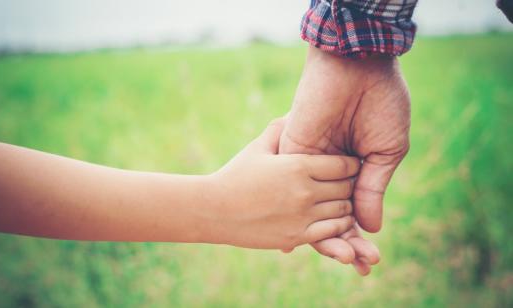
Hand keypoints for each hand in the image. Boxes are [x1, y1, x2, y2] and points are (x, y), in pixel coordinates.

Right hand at [204, 119, 359, 249]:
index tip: (350, 166)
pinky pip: (332, 231)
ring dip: (346, 206)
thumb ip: (278, 130)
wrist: (213, 210)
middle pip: (347, 187)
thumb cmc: (234, 176)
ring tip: (340, 202)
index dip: (351, 165)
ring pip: (343, 211)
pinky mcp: (296, 237)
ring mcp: (302, 216)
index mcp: (297, 166)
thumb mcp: (257, 148)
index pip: (344, 165)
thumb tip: (292, 114)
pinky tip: (333, 220)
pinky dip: (338, 225)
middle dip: (350, 185)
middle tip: (348, 184)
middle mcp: (304, 191)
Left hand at [280, 46, 409, 271]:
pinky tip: (298, 242)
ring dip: (326, 236)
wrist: (357, 66)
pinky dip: (296, 212)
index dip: (361, 235)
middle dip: (347, 242)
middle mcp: (328, 169)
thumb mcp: (385, 151)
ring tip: (344, 261)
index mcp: (353, 167)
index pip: (353, 209)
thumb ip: (372, 188)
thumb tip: (370, 227)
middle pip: (332, 214)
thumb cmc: (380, 102)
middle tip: (362, 267)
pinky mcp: (292, 153)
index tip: (369, 260)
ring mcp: (309, 163)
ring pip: (312, 208)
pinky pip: (292, 189)